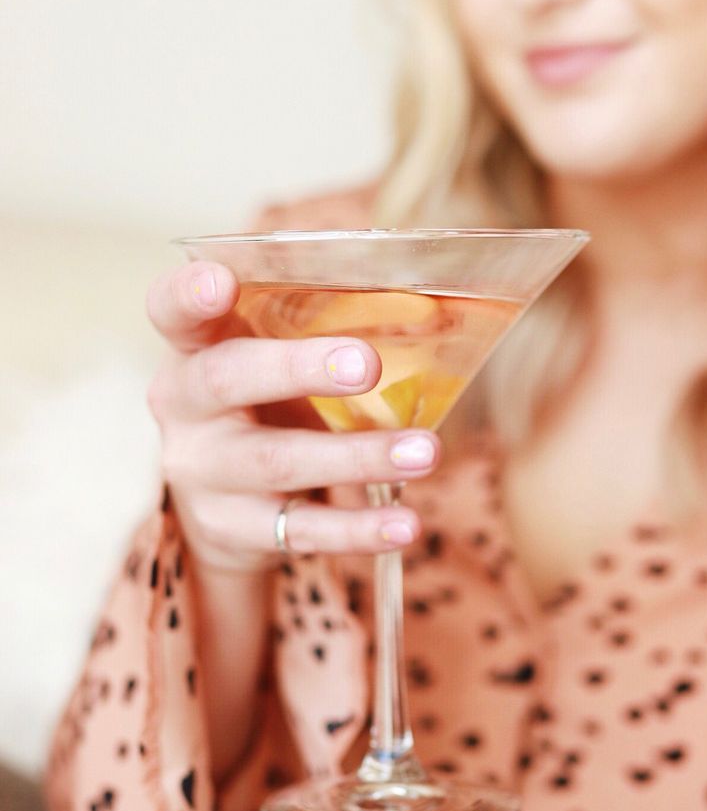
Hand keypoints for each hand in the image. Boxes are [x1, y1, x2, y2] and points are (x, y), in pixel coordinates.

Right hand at [146, 262, 440, 572]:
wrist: (223, 510)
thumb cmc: (261, 409)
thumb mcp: (267, 363)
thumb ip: (311, 331)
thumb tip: (432, 311)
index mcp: (192, 349)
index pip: (170, 311)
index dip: (189, 294)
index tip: (221, 279)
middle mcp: (185, 409)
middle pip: (226, 380)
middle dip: (296, 369)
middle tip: (367, 364)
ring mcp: (205, 474)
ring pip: (278, 461)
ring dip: (357, 456)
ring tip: (425, 451)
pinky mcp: (236, 529)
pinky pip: (303, 530)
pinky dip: (358, 529)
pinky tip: (405, 524)